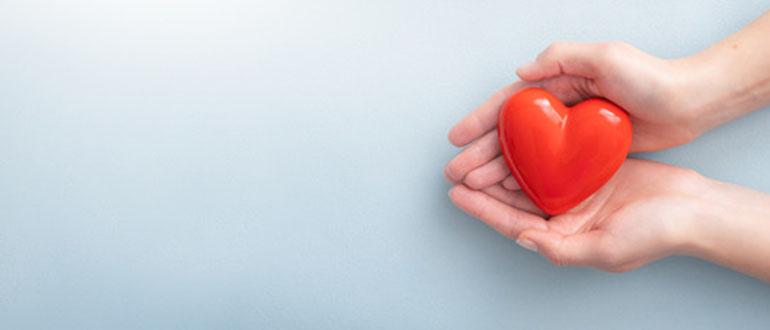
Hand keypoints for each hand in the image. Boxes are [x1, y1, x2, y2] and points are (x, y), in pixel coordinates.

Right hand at [444, 41, 701, 188]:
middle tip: (456, 172)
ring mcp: (570, 132)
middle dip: (480, 152)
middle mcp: (558, 108)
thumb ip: (562, 59)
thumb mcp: (606, 56)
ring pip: (524, 154)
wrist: (689, 102)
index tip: (456, 138)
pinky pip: (547, 167)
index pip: (508, 104)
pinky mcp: (585, 152)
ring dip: (497, 169)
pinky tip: (511, 191)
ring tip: (474, 186)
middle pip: (510, 133)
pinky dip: (526, 179)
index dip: (480, 121)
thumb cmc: (651, 77)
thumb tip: (522, 73)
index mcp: (558, 83)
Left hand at [449, 158, 705, 271]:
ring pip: (530, 179)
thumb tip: (524, 239)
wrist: (694, 208)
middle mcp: (565, 217)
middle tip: (457, 170)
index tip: (457, 194)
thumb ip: (561, 248)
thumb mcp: (605, 250)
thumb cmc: (656, 234)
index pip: (513, 224)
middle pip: (514, 201)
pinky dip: (535, 152)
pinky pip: (555, 161)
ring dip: (504, 168)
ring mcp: (577, 193)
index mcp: (563, 238)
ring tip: (478, 154)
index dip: (483, 209)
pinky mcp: (590, 172)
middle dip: (484, 187)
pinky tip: (517, 140)